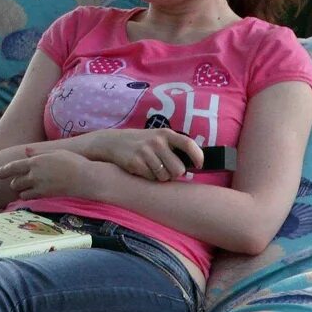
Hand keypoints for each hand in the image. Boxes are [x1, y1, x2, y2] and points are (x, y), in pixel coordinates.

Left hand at [0, 144, 93, 199]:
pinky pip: (30, 197)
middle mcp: (34, 174)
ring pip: (21, 191)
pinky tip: (33, 193)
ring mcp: (39, 185)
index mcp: (35, 161)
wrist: (85, 177)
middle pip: (15, 181)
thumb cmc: (73, 162)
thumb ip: (38, 153)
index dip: (3, 171)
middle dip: (14, 182)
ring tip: (26, 188)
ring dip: (20, 190)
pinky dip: (28, 196)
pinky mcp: (45, 195)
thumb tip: (26, 151)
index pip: (13, 167)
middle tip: (16, 182)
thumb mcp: (55, 152)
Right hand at [80, 126, 206, 180]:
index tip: (199, 166)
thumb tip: (192, 166)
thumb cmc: (140, 143)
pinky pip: (151, 178)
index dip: (197, 156)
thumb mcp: (156, 137)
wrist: (112, 142)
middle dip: (174, 174)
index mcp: (166, 134)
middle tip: (166, 170)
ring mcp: (146, 151)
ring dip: (160, 177)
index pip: (188, 144)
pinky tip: (142, 169)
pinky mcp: (135, 162)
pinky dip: (148, 178)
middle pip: (178, 169)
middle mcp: (157, 141)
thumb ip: (173, 147)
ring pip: (165, 176)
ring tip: (152, 169)